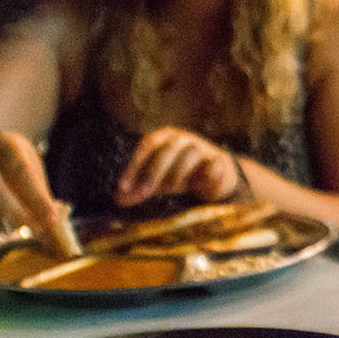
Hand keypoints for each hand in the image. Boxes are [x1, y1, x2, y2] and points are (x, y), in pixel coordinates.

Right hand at [0, 132, 60, 233]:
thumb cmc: (5, 166)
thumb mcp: (27, 168)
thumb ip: (40, 194)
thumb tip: (54, 226)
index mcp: (2, 143)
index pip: (21, 171)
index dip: (37, 198)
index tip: (51, 220)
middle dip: (13, 213)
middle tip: (29, 229)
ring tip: (2, 224)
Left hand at [117, 127, 242, 206]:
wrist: (216, 175)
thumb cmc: (180, 174)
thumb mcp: (157, 181)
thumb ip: (139, 188)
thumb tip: (118, 200)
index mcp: (165, 137)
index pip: (146, 146)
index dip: (133, 167)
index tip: (123, 188)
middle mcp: (184, 139)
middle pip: (167, 151)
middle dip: (153, 173)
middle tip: (144, 194)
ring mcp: (204, 148)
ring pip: (190, 155)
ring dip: (177, 174)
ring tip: (171, 190)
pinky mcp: (220, 161)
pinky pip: (213, 166)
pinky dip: (205, 177)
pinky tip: (199, 188)